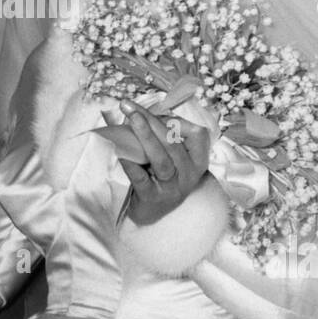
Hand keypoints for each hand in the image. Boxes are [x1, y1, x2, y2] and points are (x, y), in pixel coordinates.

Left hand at [115, 103, 210, 226]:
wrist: (150, 213)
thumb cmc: (160, 177)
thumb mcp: (171, 158)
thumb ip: (162, 135)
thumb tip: (134, 110)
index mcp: (197, 160)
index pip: (197, 134)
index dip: (177, 121)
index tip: (156, 114)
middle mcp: (189, 174)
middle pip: (172, 143)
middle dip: (151, 120)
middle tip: (129, 105)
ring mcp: (172, 188)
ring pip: (161, 159)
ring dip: (145, 136)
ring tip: (130, 119)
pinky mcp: (153, 198)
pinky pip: (142, 178)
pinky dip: (131, 163)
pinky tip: (120, 150)